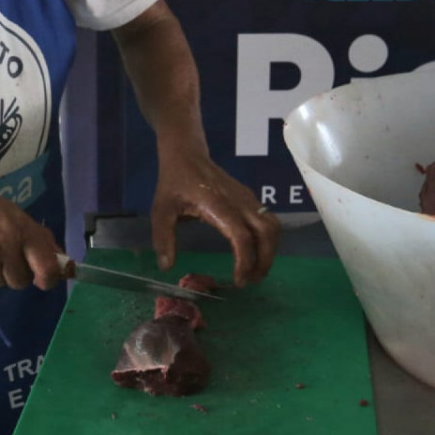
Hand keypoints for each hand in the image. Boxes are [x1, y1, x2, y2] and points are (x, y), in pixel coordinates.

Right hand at [0, 179, 62, 290]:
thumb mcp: (16, 215)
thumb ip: (39, 239)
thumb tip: (62, 264)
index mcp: (24, 229)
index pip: (47, 267)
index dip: (49, 279)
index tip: (44, 280)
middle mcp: (6, 242)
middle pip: (20, 281)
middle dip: (14, 274)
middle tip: (5, 258)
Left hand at [150, 150, 280, 286]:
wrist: (187, 153)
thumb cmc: (174, 180)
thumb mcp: (161, 209)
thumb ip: (163, 238)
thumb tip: (167, 267)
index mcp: (218, 205)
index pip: (241, 236)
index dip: (244, 261)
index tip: (238, 281)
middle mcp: (239, 201)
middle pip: (267, 232)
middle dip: (265, 260)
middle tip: (251, 281)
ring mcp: (248, 198)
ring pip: (272, 226)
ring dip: (270, 251)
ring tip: (255, 271)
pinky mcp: (250, 198)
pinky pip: (268, 220)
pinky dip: (267, 240)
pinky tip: (253, 254)